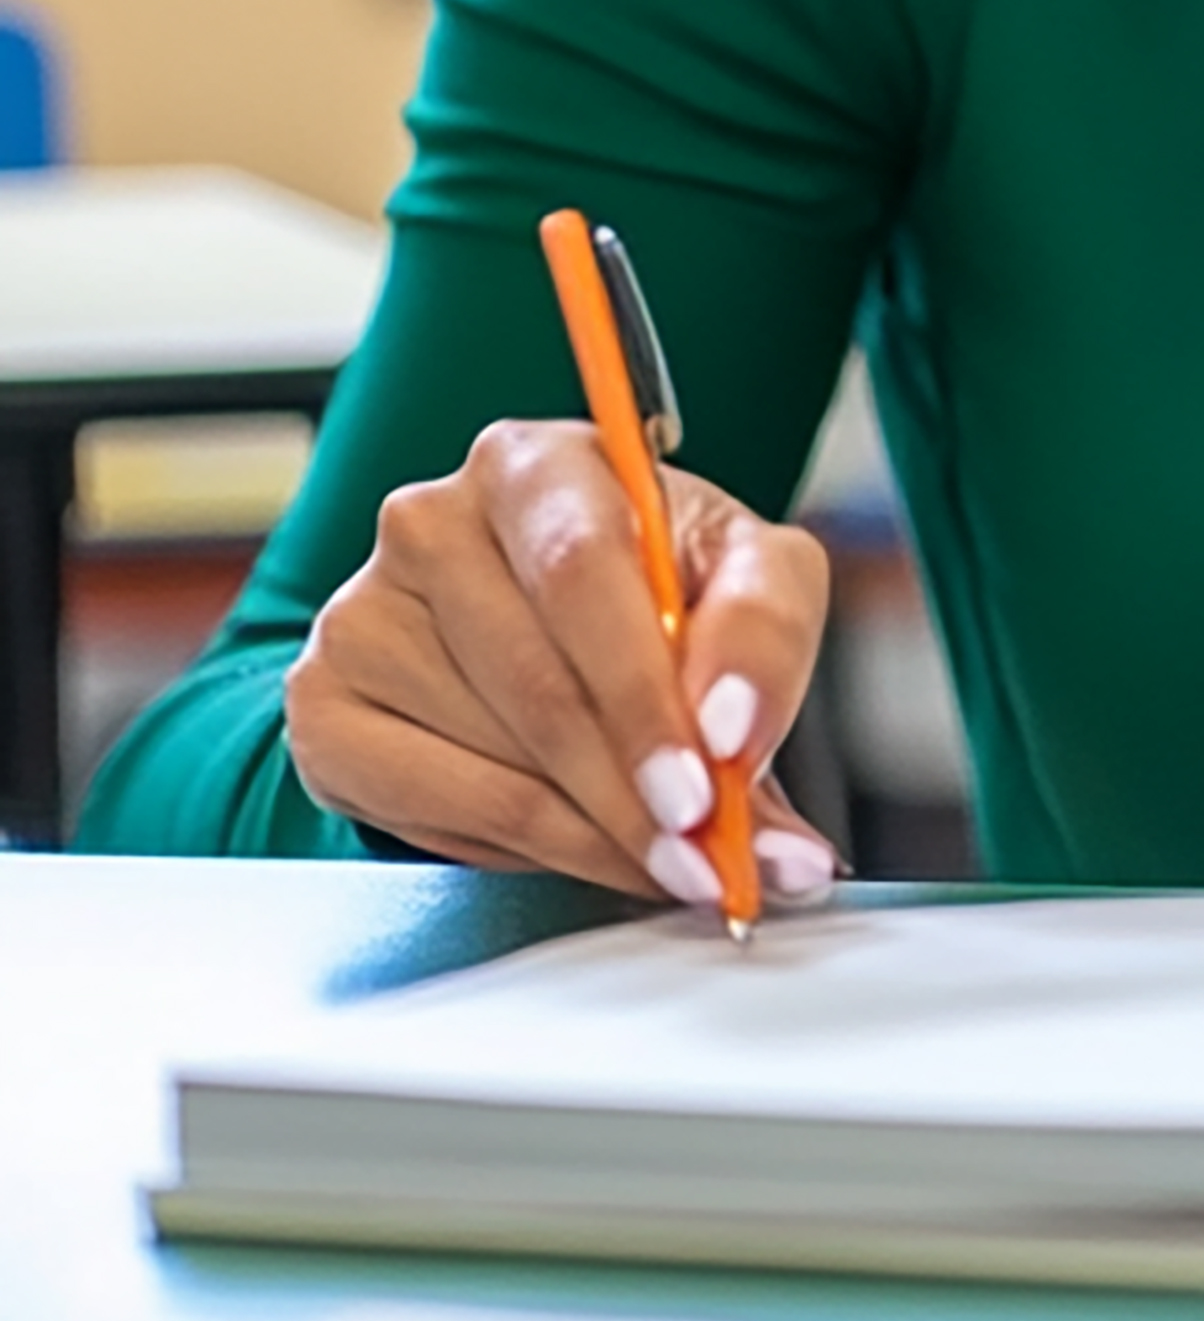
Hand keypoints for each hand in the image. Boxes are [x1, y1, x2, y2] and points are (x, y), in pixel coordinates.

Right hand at [283, 418, 836, 908]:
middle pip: (540, 681)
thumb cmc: (648, 584)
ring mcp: (360, 615)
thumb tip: (738, 736)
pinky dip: (525, 848)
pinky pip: (430, 807)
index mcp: (537, 462)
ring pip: (495, 759)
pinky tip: (584, 846)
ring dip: (596, 831)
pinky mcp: (323, 706)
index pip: (584, 568)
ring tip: (667, 857)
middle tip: (704, 858)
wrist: (544, 626)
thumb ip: (763, 632)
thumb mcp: (740, 570)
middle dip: (635, 791)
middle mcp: (430, 520)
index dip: (645, 691)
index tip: (704, 787)